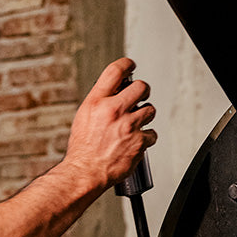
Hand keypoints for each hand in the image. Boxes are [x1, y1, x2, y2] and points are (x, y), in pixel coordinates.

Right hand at [61, 58, 157, 190]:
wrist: (86, 172)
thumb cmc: (83, 148)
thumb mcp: (84, 117)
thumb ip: (100, 102)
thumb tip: (116, 92)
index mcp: (96, 102)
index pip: (116, 71)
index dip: (127, 64)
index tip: (131, 66)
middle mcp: (113, 110)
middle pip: (141, 86)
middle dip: (143, 91)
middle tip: (140, 98)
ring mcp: (128, 126)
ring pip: (150, 109)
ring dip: (145, 116)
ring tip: (135, 125)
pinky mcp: (139, 141)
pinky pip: (152, 134)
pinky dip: (146, 138)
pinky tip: (135, 143)